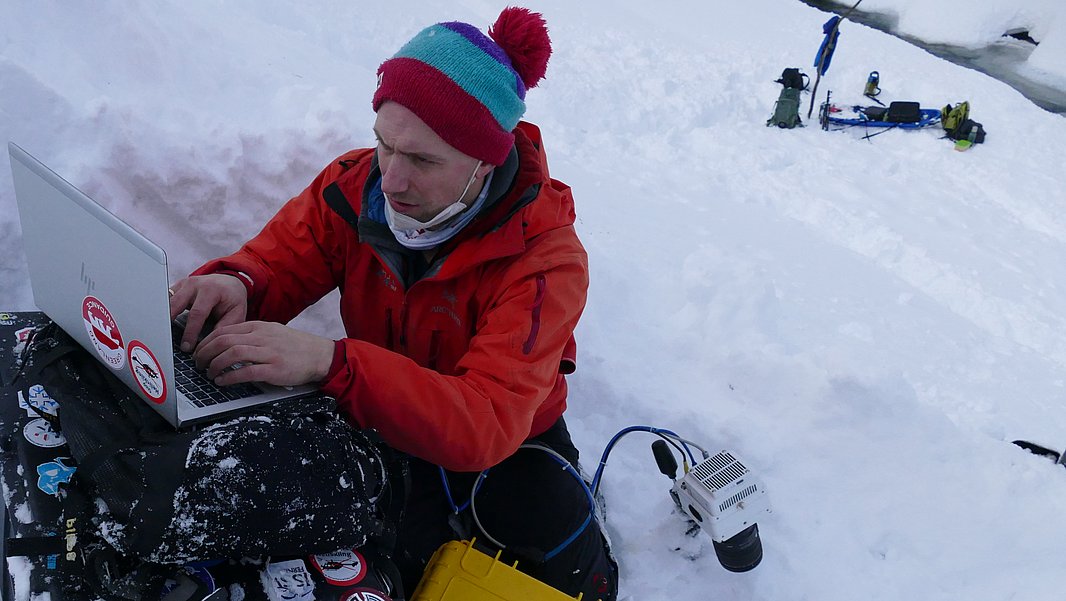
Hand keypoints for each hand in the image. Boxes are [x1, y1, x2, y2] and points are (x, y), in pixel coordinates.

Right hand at [169, 274, 248, 351]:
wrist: (229, 283)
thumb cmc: (232, 299)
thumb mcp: (236, 313)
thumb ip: (224, 327)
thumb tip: (209, 342)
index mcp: (211, 290)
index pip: (197, 313)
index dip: (190, 332)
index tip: (186, 346)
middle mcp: (195, 284)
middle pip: (175, 305)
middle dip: (169, 324)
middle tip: (167, 342)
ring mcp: (183, 284)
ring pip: (167, 302)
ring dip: (163, 318)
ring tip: (161, 336)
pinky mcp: (176, 287)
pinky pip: (165, 300)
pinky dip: (163, 312)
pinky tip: (161, 325)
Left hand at [192, 321, 334, 386]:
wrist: (320, 355)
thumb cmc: (296, 347)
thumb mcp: (272, 333)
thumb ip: (251, 336)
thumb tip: (226, 344)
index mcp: (259, 327)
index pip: (224, 330)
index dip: (206, 342)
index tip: (199, 351)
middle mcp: (262, 337)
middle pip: (224, 340)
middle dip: (205, 353)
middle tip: (198, 363)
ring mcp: (268, 352)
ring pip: (232, 353)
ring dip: (215, 364)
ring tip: (208, 373)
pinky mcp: (274, 369)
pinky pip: (246, 371)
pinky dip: (229, 377)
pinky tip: (222, 381)